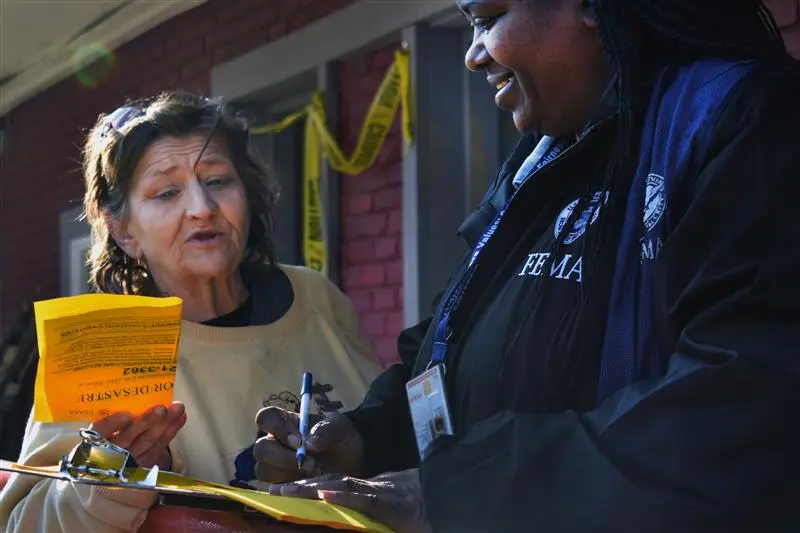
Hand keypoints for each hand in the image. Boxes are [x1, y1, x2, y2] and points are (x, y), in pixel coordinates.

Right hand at [90, 402, 185, 468]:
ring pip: (148, 441)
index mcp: (95, 440)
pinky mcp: (144, 464)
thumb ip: (112, 418)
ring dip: (165, 424)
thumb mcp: (101, 430)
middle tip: (161, 408)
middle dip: (147, 422)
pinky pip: (160, 447)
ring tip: (177, 408)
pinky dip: (171, 431)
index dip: (113, 424)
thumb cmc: (105, 438)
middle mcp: (111, 452)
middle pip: (129, 437)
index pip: (101, 432)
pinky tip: (180, 418)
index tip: (126, 414)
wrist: (108, 467)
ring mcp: (130, 460)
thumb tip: (134, 392)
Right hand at [253, 406, 364, 482]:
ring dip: (287, 472)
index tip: (296, 439)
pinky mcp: (281, 485)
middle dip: (283, 457)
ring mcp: (276, 466)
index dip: (275, 428)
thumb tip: (308, 444)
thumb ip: (325, 430)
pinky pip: (273, 489)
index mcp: (287, 423)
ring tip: (313, 471)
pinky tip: (310, 483)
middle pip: (260, 448)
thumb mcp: (339, 427)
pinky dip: (291, 487)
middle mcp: (276, 443)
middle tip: (309, 461)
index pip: (266, 418)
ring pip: (263, 470)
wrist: (353, 462)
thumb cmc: (341, 439)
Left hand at [266, 469, 430, 532]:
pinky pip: (362, 497)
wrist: (449, 498)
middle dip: (300, 487)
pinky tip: (324, 495)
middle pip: (329, 482)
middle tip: (271, 492)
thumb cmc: (421, 507)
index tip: (283, 493)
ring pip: (339, 485)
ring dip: (310, 488)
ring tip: (286, 492)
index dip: (307, 487)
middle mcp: (368, 488)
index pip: (333, 485)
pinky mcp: (387, 502)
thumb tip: (341, 509)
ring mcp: (377, 492)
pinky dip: (343, 495)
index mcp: (367, 490)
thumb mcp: (391, 509)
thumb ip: (367, 511)